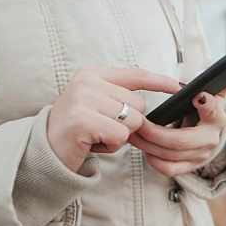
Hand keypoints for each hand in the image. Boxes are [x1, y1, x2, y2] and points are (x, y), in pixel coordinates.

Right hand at [47, 66, 180, 171]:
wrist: (46, 151)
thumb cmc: (78, 130)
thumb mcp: (97, 105)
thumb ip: (119, 96)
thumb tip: (150, 97)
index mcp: (92, 74)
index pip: (135, 74)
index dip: (159, 80)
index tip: (178, 86)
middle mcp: (87, 82)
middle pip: (139, 104)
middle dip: (128, 123)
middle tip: (102, 128)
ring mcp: (84, 99)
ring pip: (133, 120)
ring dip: (120, 135)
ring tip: (97, 135)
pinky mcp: (84, 120)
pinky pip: (121, 135)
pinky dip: (112, 145)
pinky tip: (93, 143)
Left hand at [128, 77, 225, 176]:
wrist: (206, 131)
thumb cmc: (204, 108)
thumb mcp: (214, 93)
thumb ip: (224, 82)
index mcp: (216, 117)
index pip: (213, 110)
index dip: (206, 104)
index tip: (197, 96)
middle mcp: (211, 138)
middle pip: (180, 140)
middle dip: (154, 133)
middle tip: (138, 123)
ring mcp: (200, 155)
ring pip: (170, 155)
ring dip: (147, 145)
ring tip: (134, 132)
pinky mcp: (190, 167)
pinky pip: (169, 169)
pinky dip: (154, 160)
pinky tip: (145, 148)